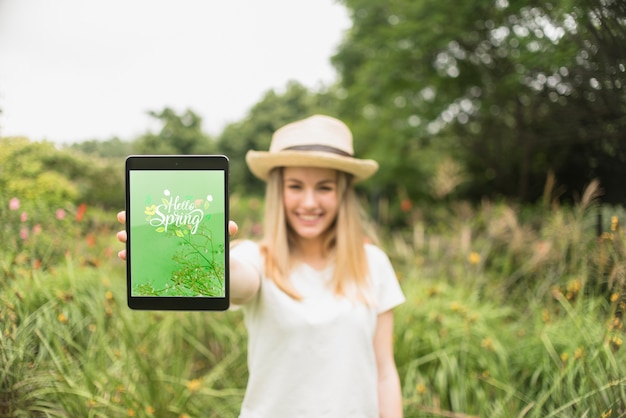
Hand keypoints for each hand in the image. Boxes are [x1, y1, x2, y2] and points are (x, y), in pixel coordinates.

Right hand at [115, 211, 238, 260]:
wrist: (218, 268)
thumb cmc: (216, 247)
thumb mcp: (219, 238)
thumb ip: (224, 230)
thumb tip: (232, 227)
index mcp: (181, 223)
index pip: (162, 212)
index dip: (149, 207)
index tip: (137, 203)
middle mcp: (168, 233)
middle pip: (147, 225)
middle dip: (132, 221)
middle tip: (123, 218)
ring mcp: (162, 248)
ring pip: (141, 241)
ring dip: (129, 238)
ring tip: (122, 237)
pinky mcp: (161, 263)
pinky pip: (143, 258)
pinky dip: (132, 257)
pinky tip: (124, 257)